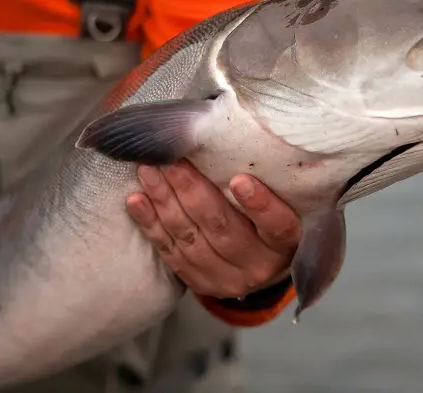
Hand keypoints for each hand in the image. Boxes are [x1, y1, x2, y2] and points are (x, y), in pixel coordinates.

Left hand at [125, 160, 300, 298]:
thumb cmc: (269, 221)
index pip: (277, 226)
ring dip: (165, 202)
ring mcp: (227, 279)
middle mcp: (258, 265)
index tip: (239, 179)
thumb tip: (227, 140)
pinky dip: (151, 224)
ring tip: (149, 172)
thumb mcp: (282, 203)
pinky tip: (136, 200)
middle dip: (192, 191)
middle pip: (223, 229)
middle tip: (172, 160)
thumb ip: (266, 182)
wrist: (260, 265)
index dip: (260, 205)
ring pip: (191, 239)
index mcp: (285, 244)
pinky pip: (171, 253)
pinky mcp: (200, 283)